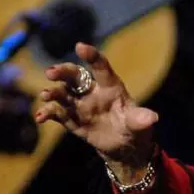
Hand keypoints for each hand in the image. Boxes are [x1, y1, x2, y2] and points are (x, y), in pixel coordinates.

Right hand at [34, 43, 157, 180]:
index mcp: (111, 87)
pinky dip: (48, 114)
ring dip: (53, 93)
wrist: (124, 147)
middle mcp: (93, 93)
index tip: (80, 46)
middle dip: (63, 72)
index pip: (101, 68)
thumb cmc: (135, 128)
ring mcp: (81, 106)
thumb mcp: (141, 125)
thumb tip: (152, 118)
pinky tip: (40, 118)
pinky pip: (58, 114)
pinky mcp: (73, 120)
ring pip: (63, 93)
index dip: (91, 56)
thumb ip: (141, 119)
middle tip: (50, 73)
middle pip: (75, 77)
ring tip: (46, 96)